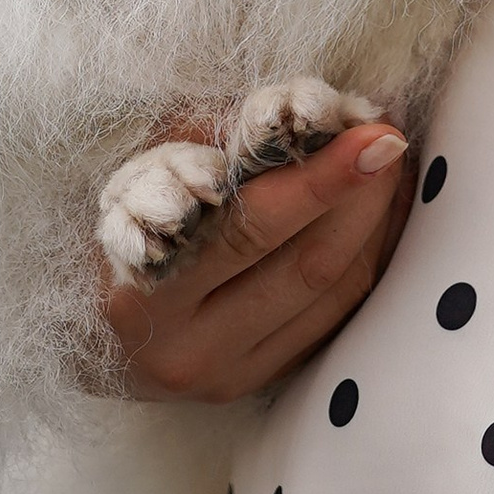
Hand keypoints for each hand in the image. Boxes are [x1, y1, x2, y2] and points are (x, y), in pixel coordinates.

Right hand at [102, 120, 414, 402]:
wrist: (100, 325)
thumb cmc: (132, 221)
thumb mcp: (149, 170)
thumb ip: (221, 138)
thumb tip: (310, 109)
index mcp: (146, 297)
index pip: (250, 230)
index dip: (318, 178)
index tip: (370, 132)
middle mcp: (191, 351)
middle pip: (304, 266)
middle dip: (361, 196)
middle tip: (391, 140)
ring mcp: (233, 377)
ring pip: (333, 295)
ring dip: (375, 223)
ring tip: (393, 165)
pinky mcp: (267, 384)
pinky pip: (339, 317)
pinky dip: (369, 256)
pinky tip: (382, 211)